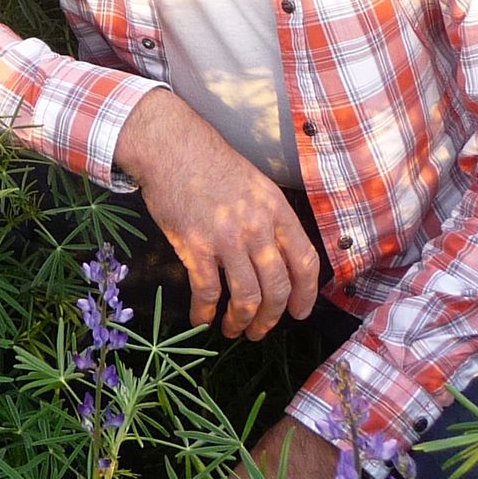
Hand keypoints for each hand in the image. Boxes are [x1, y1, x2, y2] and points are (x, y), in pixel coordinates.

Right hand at [114, 91, 321, 338]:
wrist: (170, 147)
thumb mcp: (256, 185)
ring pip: (246, 296)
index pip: (305, 262)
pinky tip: (201, 320)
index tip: (300, 313)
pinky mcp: (194, 245)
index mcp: (277, 211)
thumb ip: (269, 220)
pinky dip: (204, 312)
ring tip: (233, 330)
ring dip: (241, 321)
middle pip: (277, 287)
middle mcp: (257, 226)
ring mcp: (226, 237)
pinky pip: (207, 290)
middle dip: (271, 318)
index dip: (307, 295)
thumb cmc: (211, 164)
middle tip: (260, 331)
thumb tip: (275, 258)